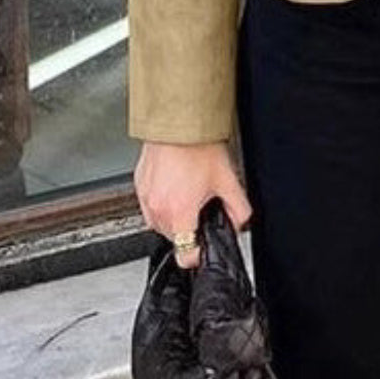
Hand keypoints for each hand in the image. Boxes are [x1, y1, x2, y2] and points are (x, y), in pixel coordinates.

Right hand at [134, 141, 252, 269]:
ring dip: (173, 216)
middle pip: (174, 238)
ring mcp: (146, 198)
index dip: (198, 254)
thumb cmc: (200, 147)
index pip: (185, 256)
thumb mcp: (228, 180)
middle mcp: (158, 210)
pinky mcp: (139, 186)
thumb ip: (238, 208)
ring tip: (188, 193)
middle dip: (189, 228)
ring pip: (159, 223)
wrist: (178, 123)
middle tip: (201, 207)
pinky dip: (162, 201)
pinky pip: (150, 205)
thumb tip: (240, 223)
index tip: (203, 246)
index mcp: (180, 213)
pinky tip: (176, 184)